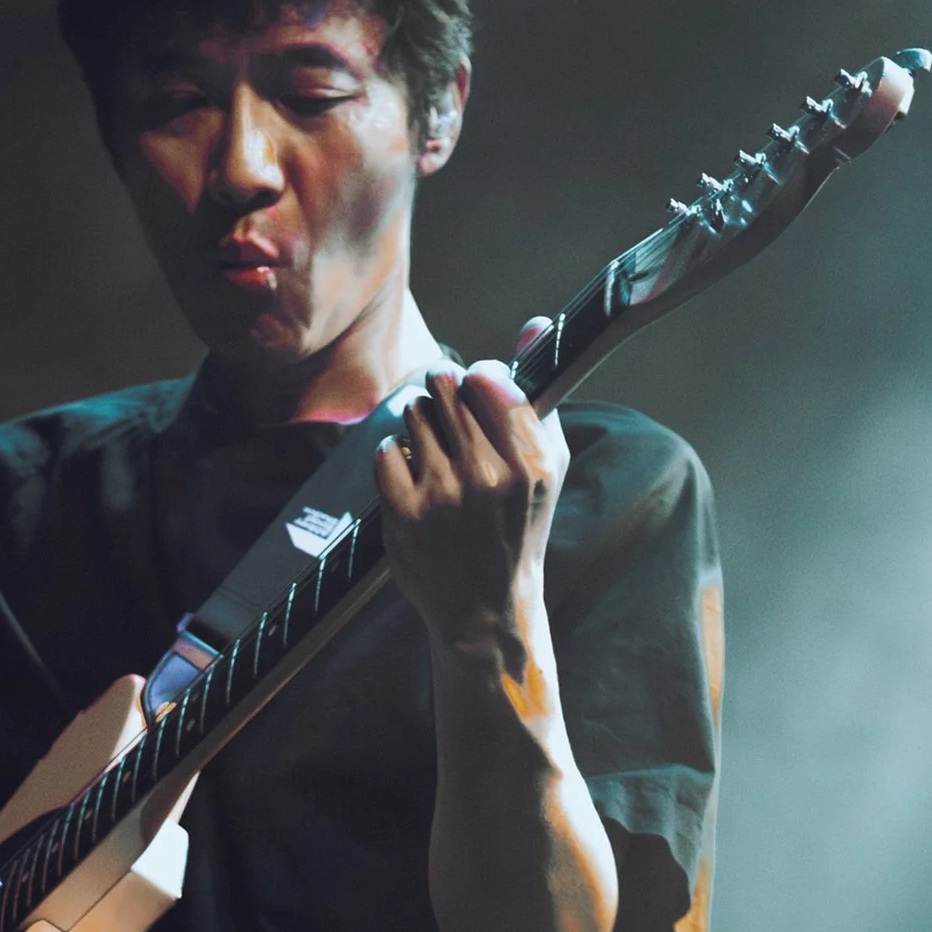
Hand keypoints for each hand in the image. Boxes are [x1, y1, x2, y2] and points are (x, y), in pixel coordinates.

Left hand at [374, 318, 567, 648]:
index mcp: (529, 461)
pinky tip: (415, 480)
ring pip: (414, 413)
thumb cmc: (519, 527)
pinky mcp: (403, 513)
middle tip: (451, 416)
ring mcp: (442, 495)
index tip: (479, 394)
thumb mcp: (545, 465)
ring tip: (437, 455)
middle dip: (446, 392)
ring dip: (421, 425)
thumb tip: (532, 324)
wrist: (486, 607)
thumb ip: (536, 393)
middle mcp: (486, 475)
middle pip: (446, 384)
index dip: (479, 379)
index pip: (487, 377)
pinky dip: (395, 459)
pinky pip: (385, 450)